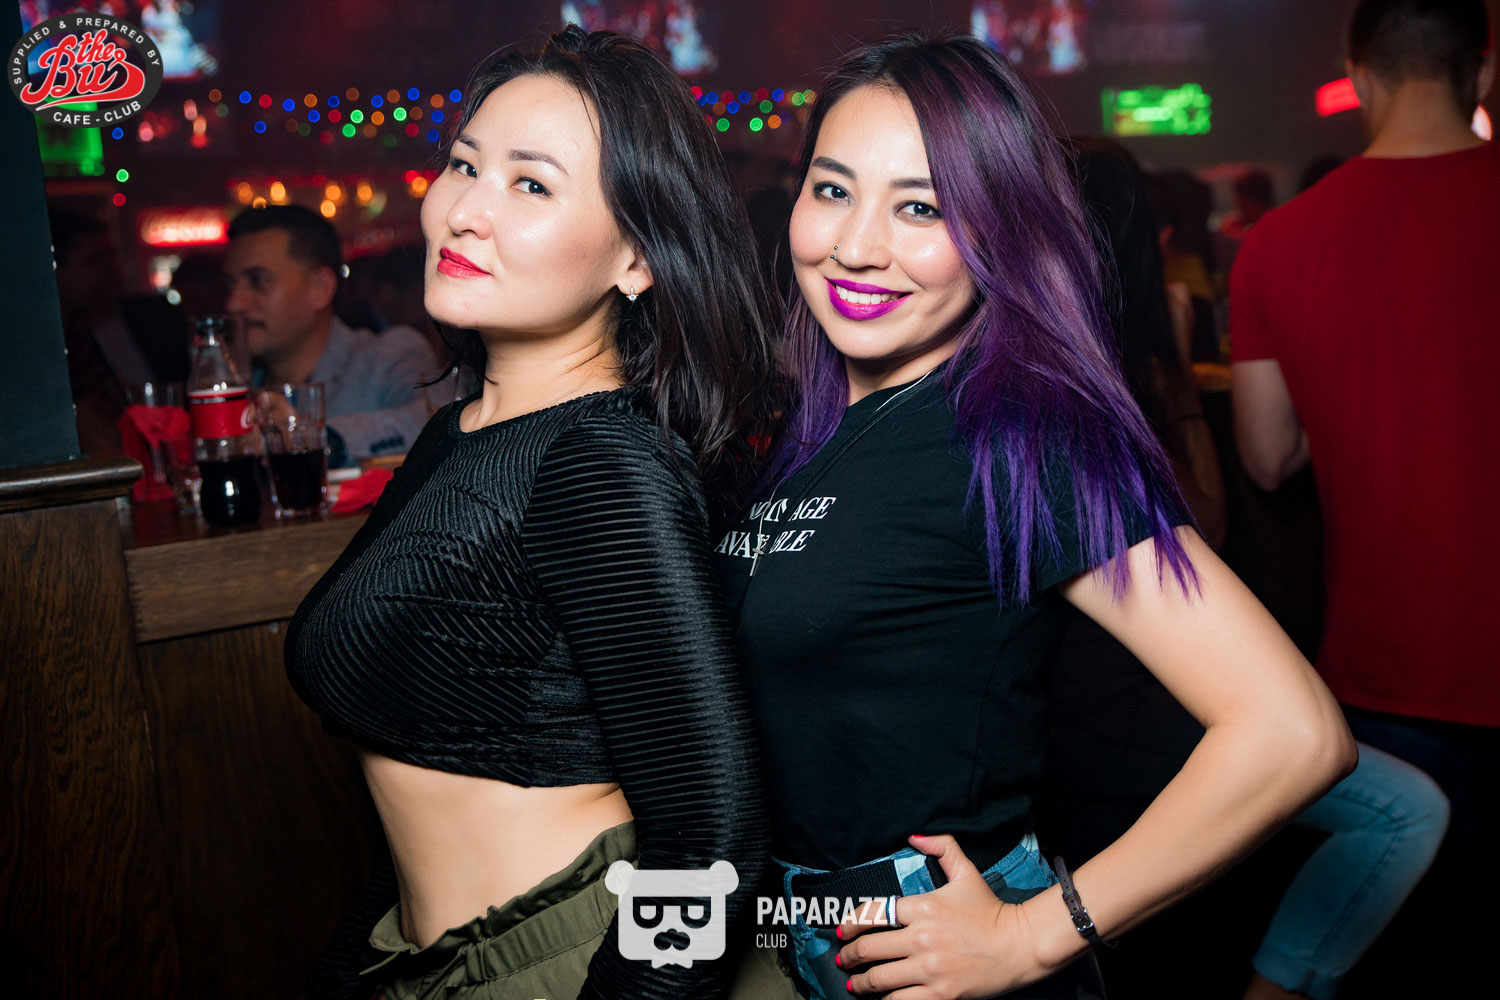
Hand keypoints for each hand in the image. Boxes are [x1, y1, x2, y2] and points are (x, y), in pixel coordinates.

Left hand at [834, 835, 1050, 998]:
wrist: (1020, 945)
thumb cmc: (991, 910)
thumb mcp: (966, 873)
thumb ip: (942, 848)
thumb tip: (914, 836)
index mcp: (924, 907)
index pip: (874, 912)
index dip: (851, 923)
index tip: (843, 931)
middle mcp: (922, 938)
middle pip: (869, 948)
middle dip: (849, 955)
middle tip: (843, 958)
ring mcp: (931, 969)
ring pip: (879, 978)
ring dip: (861, 982)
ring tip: (854, 983)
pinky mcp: (941, 994)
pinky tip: (882, 998)